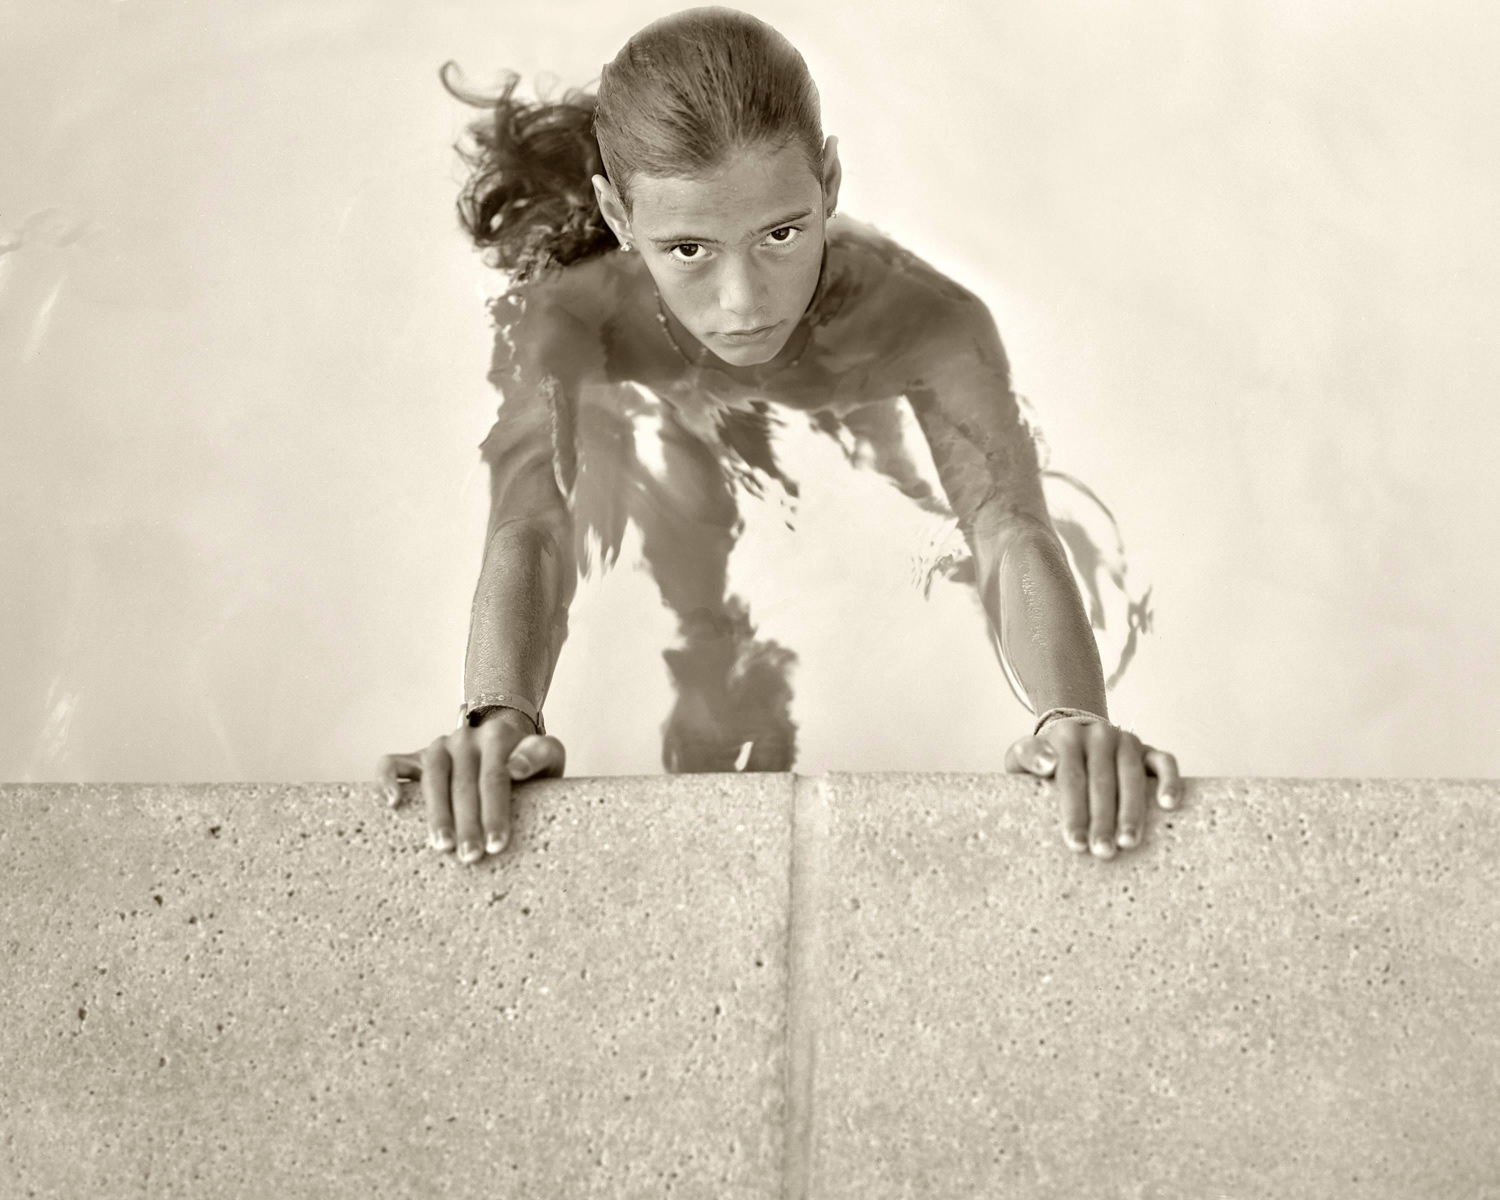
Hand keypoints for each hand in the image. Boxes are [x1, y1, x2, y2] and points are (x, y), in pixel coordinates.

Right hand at [376, 708, 565, 864]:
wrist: (508, 742)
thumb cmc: (530, 763)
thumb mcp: (548, 756)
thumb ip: (540, 756)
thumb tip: (516, 768)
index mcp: (498, 735)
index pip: (495, 777)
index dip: (495, 812)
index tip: (497, 845)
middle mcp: (465, 738)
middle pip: (463, 783)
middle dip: (467, 823)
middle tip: (471, 857)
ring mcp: (439, 745)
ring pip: (432, 776)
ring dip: (436, 813)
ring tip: (442, 846)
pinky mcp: (416, 756)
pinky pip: (392, 763)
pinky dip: (386, 780)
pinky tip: (392, 803)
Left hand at [1005, 718, 1180, 858]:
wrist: (1073, 736)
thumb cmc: (1046, 760)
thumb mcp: (1023, 756)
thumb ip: (1026, 757)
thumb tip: (1046, 764)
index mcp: (1067, 737)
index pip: (1071, 778)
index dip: (1074, 812)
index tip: (1074, 843)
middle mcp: (1099, 735)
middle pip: (1102, 781)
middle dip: (1103, 820)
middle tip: (1102, 851)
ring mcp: (1126, 741)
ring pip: (1133, 776)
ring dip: (1132, 810)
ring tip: (1128, 841)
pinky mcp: (1148, 749)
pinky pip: (1165, 762)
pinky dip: (1169, 781)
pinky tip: (1168, 805)